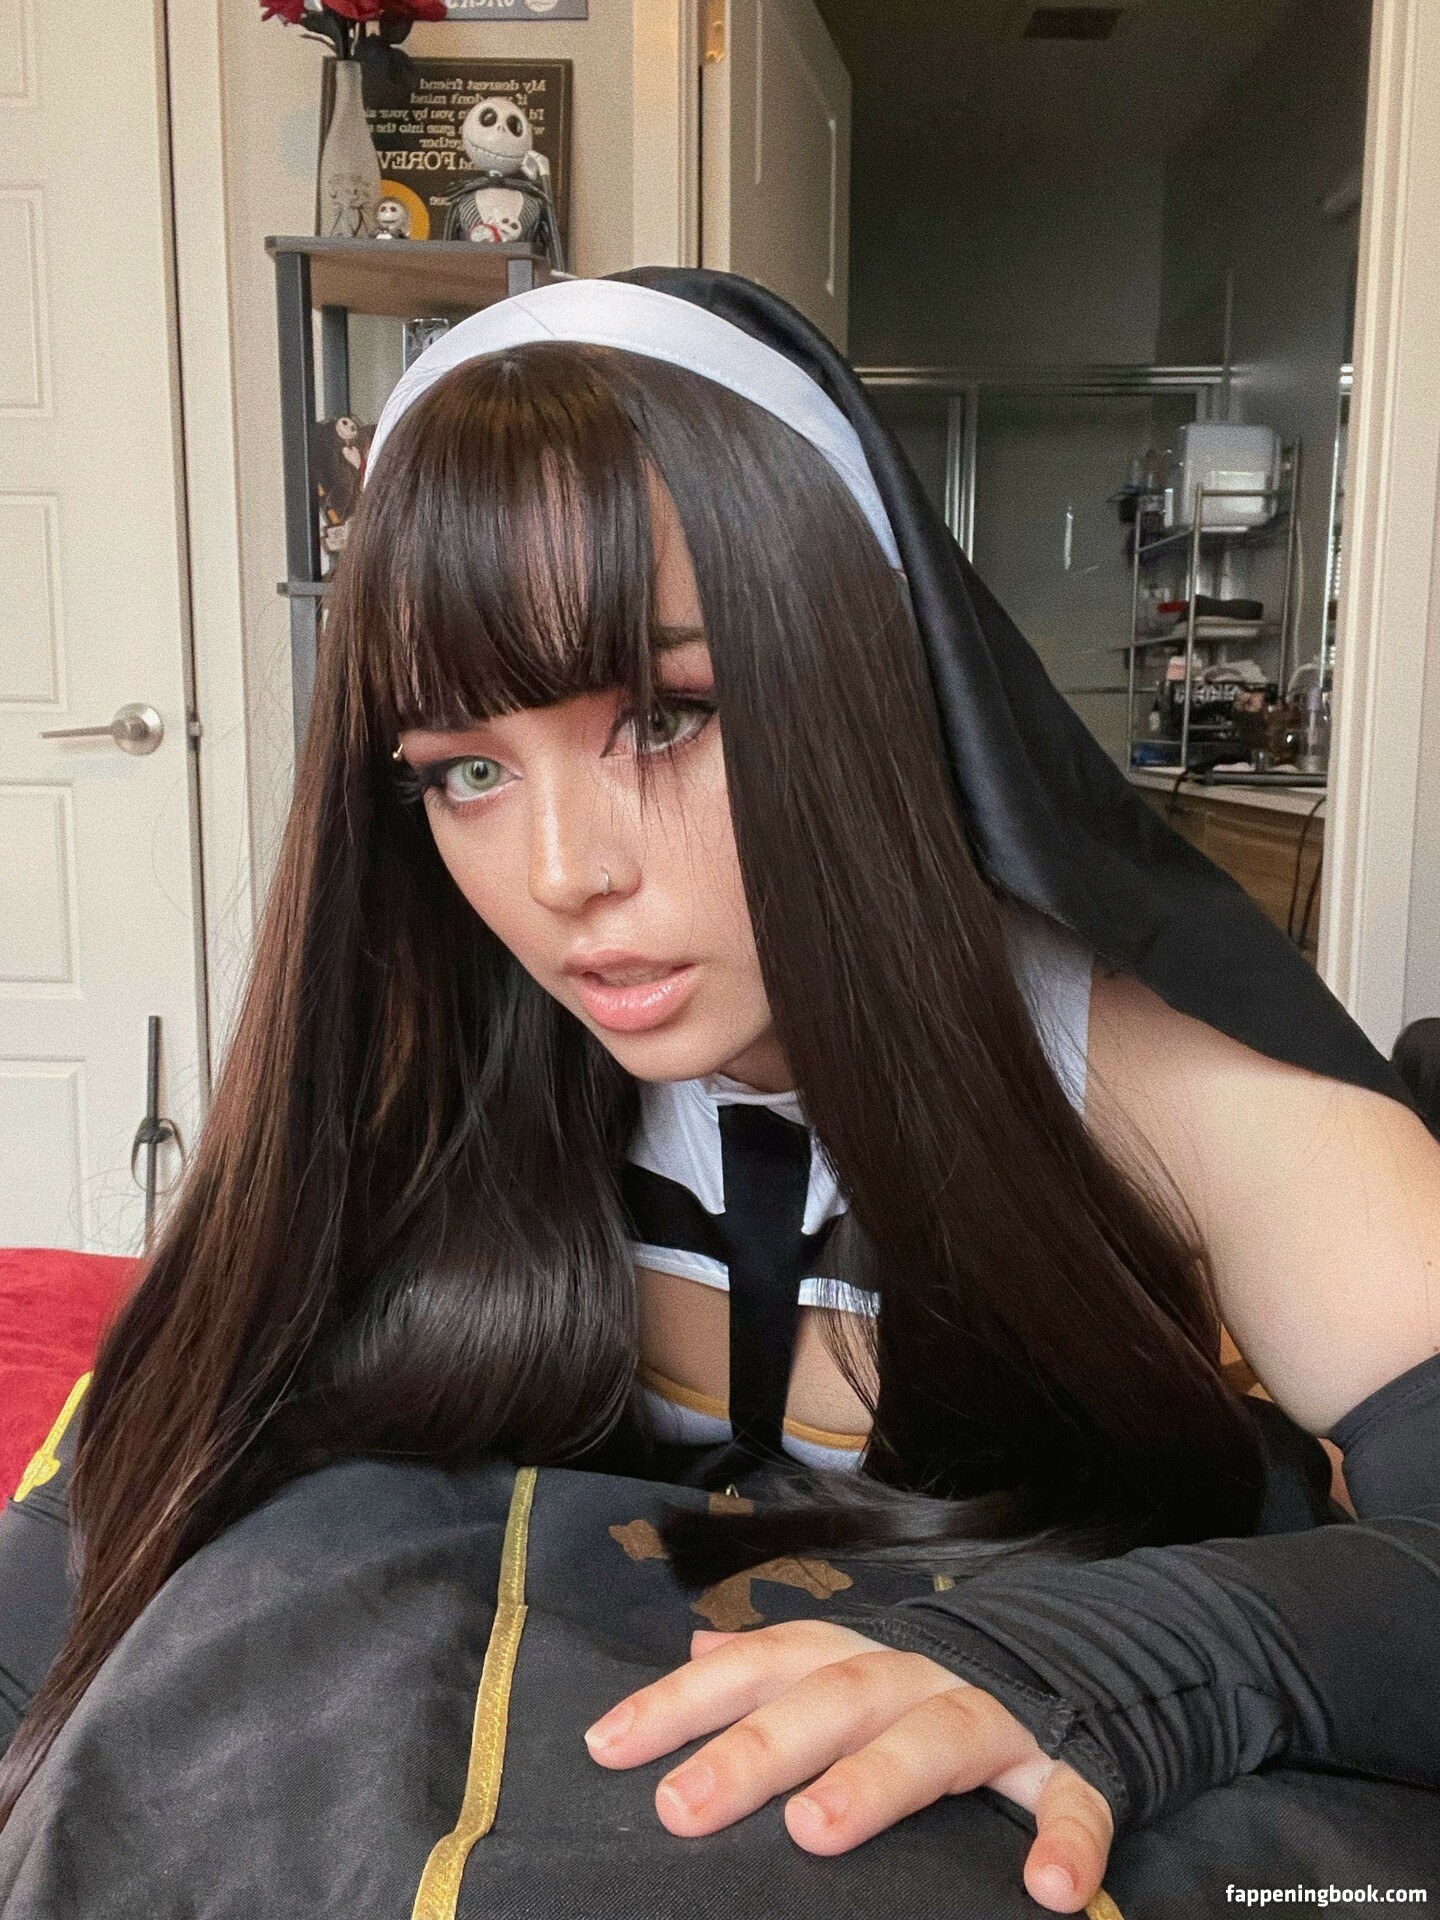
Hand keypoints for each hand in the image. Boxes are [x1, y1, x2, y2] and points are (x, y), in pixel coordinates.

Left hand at [584, 1619, 1113, 1913]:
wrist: (1071, 1658)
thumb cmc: (922, 1687)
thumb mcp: (844, 1666)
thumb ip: (771, 1667)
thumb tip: (695, 1646)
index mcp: (854, 1660)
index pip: (757, 1667)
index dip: (681, 1701)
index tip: (607, 1749)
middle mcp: (915, 1678)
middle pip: (831, 1700)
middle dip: (756, 1750)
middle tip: (683, 1808)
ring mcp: (994, 1719)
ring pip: (934, 1739)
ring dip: (876, 1781)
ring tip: (815, 1831)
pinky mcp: (1067, 1768)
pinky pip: (1072, 1799)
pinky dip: (1066, 1839)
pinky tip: (1045, 1889)